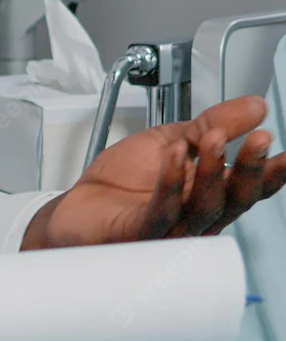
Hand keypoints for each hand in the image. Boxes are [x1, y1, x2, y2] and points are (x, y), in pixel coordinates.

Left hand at [23, 96, 285, 250]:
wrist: (75, 209)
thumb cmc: (121, 183)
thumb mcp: (172, 140)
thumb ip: (213, 124)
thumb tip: (255, 106)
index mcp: (207, 196)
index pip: (247, 187)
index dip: (271, 172)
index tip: (285, 153)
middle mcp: (195, 219)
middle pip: (233, 200)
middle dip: (250, 170)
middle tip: (260, 139)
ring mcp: (168, 231)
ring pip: (203, 208)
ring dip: (212, 171)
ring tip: (212, 138)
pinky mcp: (138, 235)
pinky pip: (161, 212)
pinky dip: (170, 182)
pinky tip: (175, 155)